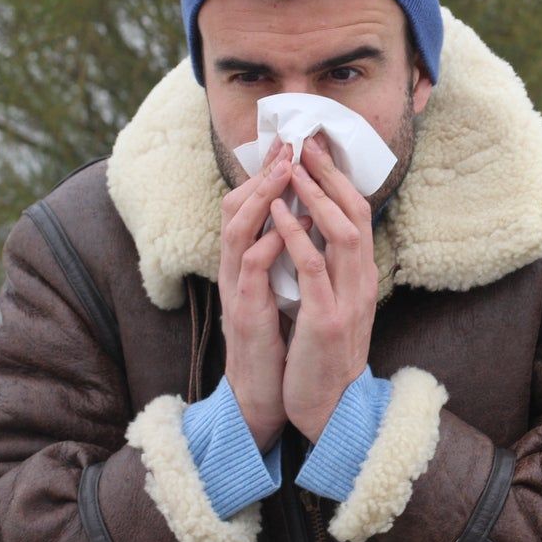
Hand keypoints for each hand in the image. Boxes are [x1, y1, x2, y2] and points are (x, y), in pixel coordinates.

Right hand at [217, 139, 310, 451]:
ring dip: (262, 198)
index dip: (266, 176)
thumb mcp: (281, 292)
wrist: (263, 396)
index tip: (291, 148)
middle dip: (262, 174)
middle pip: (236, 208)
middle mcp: (235, 271)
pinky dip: (268, 244)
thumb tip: (306, 222)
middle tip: (288, 145)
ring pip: (237, 231)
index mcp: (246, 264)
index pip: (249, 208)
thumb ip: (284, 259)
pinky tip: (288, 227)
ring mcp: (237, 291)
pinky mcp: (245, 313)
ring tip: (286, 171)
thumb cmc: (276, 344)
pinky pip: (251, 269)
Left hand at [271, 135, 377, 443]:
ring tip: (292, 166)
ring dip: (316, 195)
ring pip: (341, 232)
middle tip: (308, 141)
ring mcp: (348, 300)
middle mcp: (362, 283)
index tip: (318, 149)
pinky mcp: (327, 319)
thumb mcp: (330, 307)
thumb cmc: (320, 358)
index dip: (340, 180)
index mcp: (361, 278)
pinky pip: (314, 266)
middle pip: (356, 214)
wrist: (327, 409)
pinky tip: (279, 211)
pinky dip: (297, 234)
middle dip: (332, 175)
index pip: (358, 216)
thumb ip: (330, 273)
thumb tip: (317, 235)